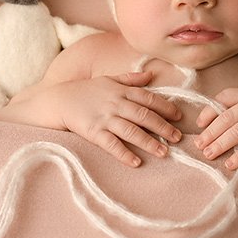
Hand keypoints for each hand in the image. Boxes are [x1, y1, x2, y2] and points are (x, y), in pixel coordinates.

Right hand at [58, 71, 182, 167]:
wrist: (59, 100)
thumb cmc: (87, 90)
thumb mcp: (109, 79)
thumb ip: (131, 79)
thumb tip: (150, 74)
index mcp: (121, 91)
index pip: (148, 98)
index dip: (165, 107)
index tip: (179, 116)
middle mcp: (116, 104)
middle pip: (144, 115)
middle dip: (163, 126)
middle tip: (178, 137)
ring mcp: (105, 118)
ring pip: (131, 131)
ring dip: (148, 142)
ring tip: (164, 152)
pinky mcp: (93, 132)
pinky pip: (111, 144)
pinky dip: (124, 153)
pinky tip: (136, 162)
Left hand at [194, 87, 237, 170]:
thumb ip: (233, 106)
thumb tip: (205, 123)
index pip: (223, 98)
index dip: (209, 111)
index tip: (199, 125)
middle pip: (227, 117)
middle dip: (210, 132)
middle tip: (199, 144)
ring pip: (237, 132)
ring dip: (220, 144)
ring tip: (209, 154)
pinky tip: (229, 163)